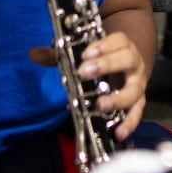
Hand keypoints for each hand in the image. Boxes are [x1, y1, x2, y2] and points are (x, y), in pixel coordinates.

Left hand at [32, 30, 149, 139]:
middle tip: (84, 73)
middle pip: (127, 60)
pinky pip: (137, 113)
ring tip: (100, 104)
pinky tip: (118, 132)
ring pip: (135, 89)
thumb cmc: (103, 58)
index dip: (103, 45)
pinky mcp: (138, 102)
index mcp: (122, 46)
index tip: (85, 54)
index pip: (117, 40)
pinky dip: (129, 123)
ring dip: (118, 98)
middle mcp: (133, 64)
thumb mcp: (84, 54)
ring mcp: (137, 84)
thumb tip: (33, 54)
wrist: (129, 65)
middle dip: (106, 66)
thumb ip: (59, 54)